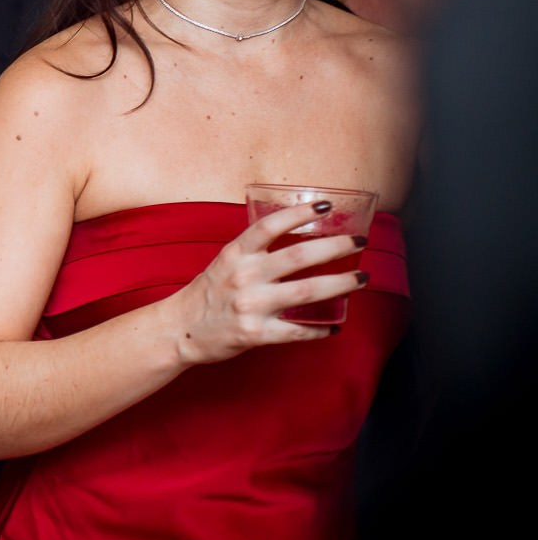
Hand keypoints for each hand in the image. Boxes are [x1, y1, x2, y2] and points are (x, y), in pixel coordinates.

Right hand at [171, 202, 368, 364]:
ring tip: (361, 278)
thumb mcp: (224, 263)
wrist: (179, 330)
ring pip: (307, 292)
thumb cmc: (206, 295)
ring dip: (341, 284)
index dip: (299, 213)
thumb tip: (295, 241)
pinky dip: (320, 329)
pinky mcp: (255, 333)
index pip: (269, 226)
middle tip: (359, 242)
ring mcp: (250, 306)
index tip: (325, 206)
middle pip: (299, 256)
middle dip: (336, 247)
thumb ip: (254, 253)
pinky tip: (336, 325)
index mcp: (235, 255)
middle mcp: (243, 276)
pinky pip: (297, 331)